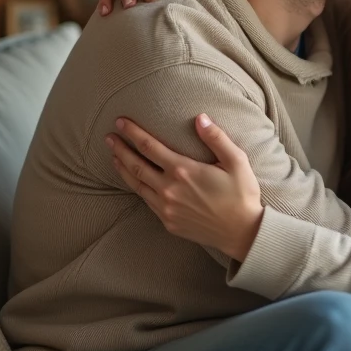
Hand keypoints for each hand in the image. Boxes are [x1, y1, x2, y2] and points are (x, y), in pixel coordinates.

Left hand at [105, 114, 262, 260]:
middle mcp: (169, 189)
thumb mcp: (236, 161)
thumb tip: (200, 118)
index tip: (120, 122)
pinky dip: (137, 188)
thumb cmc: (241, 194)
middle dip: (120, 149)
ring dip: (123, 169)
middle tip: (108, 138)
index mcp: (183, 170)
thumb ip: (216, 138)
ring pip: (136, 185)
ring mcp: (166, 208)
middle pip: (135, 165)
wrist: (242, 232)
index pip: (149, 146)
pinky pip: (147, 201)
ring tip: (114, 157)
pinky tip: (135, 182)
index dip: (132, 133)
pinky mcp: (168, 222)